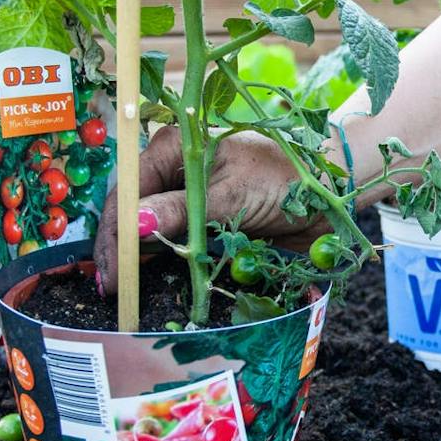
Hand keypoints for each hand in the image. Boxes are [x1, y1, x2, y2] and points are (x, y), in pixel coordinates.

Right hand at [92, 126, 322, 292]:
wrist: (328, 192)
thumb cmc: (286, 178)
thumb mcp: (232, 195)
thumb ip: (183, 212)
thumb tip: (137, 226)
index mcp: (174, 148)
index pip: (127, 192)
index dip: (115, 233)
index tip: (112, 272)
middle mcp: (173, 169)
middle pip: (131, 211)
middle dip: (120, 248)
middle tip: (113, 291)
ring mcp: (187, 194)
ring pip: (148, 227)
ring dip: (135, 257)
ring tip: (123, 291)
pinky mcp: (202, 216)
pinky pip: (171, 238)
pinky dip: (159, 258)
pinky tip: (147, 279)